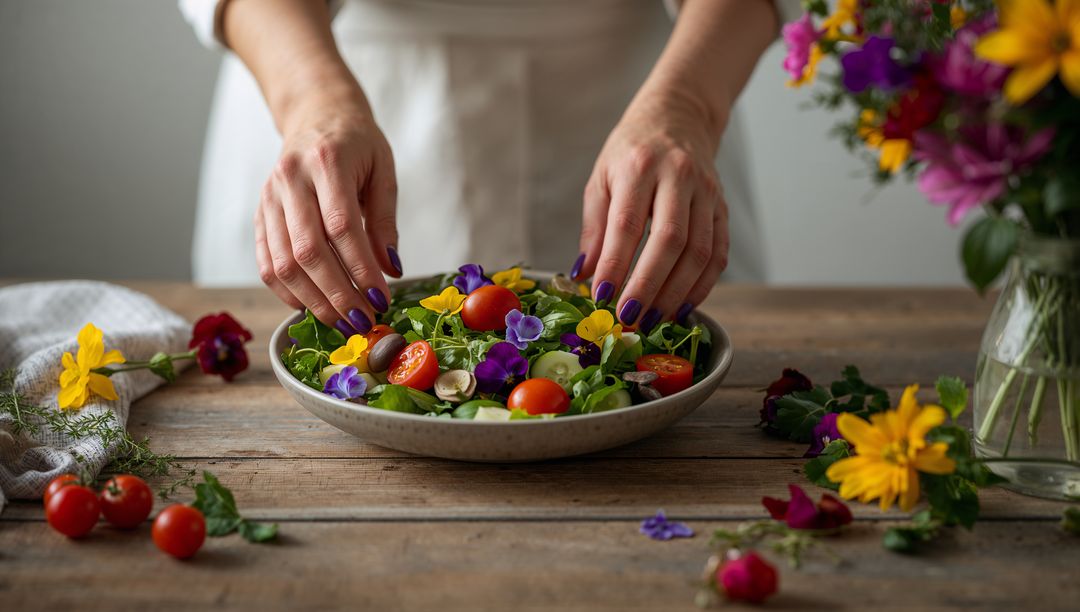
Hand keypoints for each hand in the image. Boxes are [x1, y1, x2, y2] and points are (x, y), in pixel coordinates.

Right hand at [254, 93, 400, 336]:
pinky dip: (288, 291)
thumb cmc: (357, 144)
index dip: (360, 268)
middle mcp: (290, 179)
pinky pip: (266, 261)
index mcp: (326, 162)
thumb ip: (384, 220)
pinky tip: (312, 307)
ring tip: (342, 321)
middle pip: (308, 250)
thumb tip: (391, 269)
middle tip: (362, 321)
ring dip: (313, 300)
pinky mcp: (259, 214)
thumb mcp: (383, 171)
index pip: (341, 226)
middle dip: (337, 293)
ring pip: (283, 262)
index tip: (381, 299)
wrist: (316, 115)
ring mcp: (268, 197)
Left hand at [573, 90, 728, 332]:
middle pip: (669, 240)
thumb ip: (594, 227)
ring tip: (653, 320)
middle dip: (648, 285)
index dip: (615, 264)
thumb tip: (584, 275)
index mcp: (640, 166)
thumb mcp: (601, 178)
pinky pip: (719, 253)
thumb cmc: (632, 151)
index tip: (601, 296)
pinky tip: (683, 306)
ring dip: (676, 292)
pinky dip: (702, 285)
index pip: (628, 223)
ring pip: (699, 251)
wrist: (679, 117)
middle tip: (630, 317)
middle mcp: (679, 177)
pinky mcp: (723, 207)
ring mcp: (706, 192)